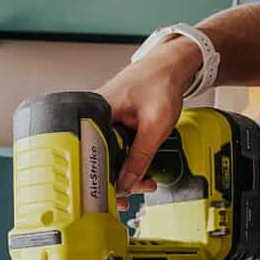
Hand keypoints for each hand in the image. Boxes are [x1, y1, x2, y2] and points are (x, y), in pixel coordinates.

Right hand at [97, 36, 202, 198]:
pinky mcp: (109, 123)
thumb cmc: (161, 83)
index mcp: (95, 113)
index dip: (101, 179)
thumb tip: (127, 182)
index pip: (89, 156)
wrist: (170, 65)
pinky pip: (110, 147)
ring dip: (122, 171)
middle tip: (136, 191)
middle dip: (117, 180)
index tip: (116, 194)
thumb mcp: (156, 125)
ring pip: (104, 155)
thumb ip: (141, 156)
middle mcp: (92, 117)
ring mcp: (100, 120)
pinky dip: (124, 159)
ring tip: (143, 180)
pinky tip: (137, 165)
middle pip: (95, 160)